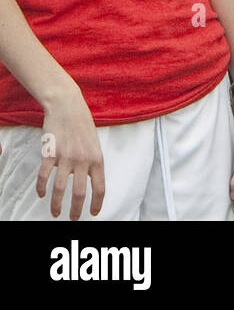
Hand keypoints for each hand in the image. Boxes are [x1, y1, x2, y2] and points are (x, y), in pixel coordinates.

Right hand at [35, 86, 104, 219]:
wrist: (68, 106)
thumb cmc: (82, 125)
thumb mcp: (94, 143)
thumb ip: (92, 162)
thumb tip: (89, 180)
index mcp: (97, 157)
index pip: (100, 186)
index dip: (97, 203)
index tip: (94, 213)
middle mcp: (83, 159)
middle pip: (79, 193)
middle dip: (76, 210)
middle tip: (73, 220)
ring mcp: (66, 157)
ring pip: (59, 189)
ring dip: (56, 204)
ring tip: (56, 213)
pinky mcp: (51, 153)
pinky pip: (44, 176)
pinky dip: (41, 188)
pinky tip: (41, 194)